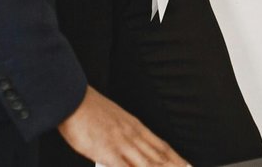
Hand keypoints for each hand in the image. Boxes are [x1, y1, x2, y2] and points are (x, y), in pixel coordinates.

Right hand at [57, 86, 187, 165]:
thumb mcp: (115, 120)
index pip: (161, 146)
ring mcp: (122, 144)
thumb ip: (126, 135)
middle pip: (160, 156)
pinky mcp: (108, 152)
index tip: (187, 166)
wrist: (74, 101)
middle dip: (175, 166)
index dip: (176, 158)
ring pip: (149, 163)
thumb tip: (133, 148)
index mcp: (135, 127)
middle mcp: (133, 136)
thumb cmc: (90, 111)